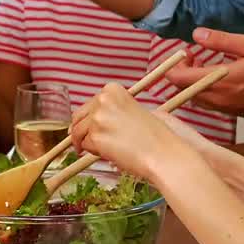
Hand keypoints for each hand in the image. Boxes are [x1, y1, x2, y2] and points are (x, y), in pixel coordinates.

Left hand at [71, 84, 215, 180]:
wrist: (164, 154)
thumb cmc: (155, 136)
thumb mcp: (134, 111)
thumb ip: (111, 111)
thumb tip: (86, 122)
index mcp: (112, 90)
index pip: (90, 104)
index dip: (91, 118)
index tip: (98, 127)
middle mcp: (102, 100)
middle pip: (78, 117)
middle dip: (82, 130)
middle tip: (92, 143)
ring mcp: (98, 118)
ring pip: (78, 132)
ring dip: (87, 143)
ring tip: (104, 150)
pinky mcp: (96, 137)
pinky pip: (85, 146)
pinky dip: (94, 152)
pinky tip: (110, 153)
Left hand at [164, 28, 243, 118]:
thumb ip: (221, 40)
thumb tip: (197, 34)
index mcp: (220, 81)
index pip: (178, 79)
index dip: (175, 64)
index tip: (188, 52)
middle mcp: (217, 98)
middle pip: (181, 90)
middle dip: (182, 72)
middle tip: (195, 56)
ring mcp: (224, 108)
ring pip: (194, 97)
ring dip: (193, 81)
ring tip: (206, 64)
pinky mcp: (231, 112)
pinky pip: (207, 101)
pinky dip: (204, 89)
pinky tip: (219, 76)